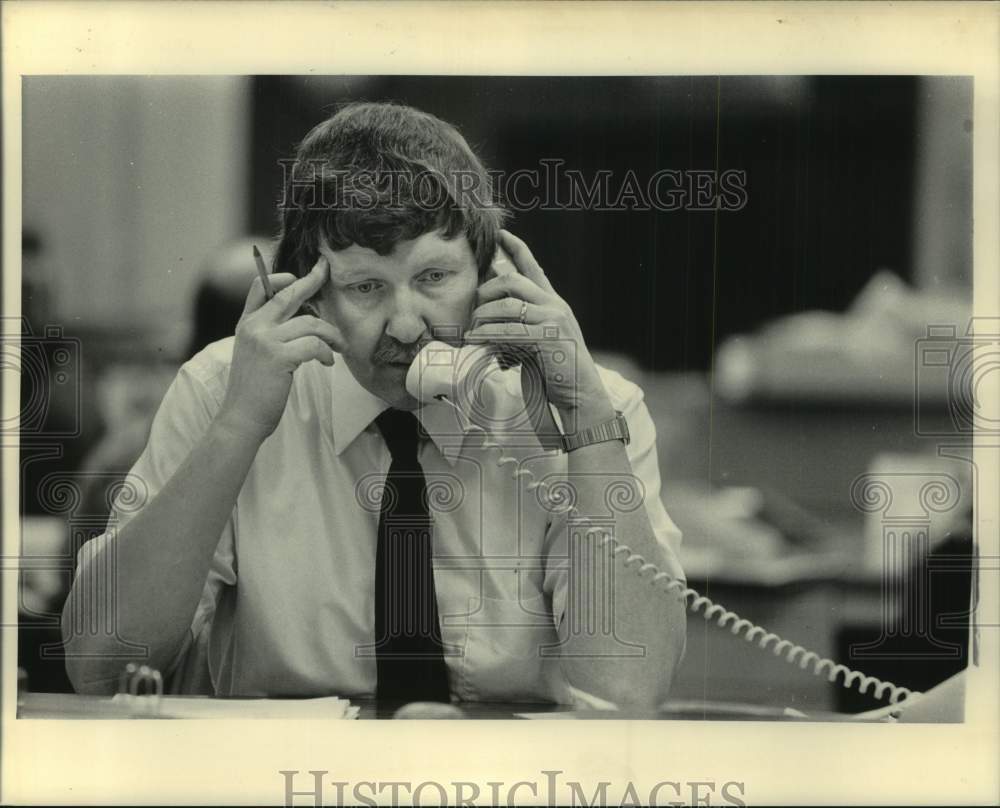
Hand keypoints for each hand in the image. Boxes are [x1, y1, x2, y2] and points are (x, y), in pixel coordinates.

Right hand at [217, 257, 342, 442]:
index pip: (259, 287)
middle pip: (288, 294)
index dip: (282, 276)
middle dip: (312, 280)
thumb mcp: (255, 354)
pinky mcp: (278, 357)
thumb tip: (304, 321)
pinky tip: (328, 363)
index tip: (304, 274)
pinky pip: (314, 345)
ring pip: (310, 323)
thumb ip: (270, 334)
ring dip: (331, 335)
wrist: (241, 418)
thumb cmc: (254, 391)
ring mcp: (265, 340)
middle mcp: (254, 327)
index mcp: (246, 324)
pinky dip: (326, 353)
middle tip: (327, 272)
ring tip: (338, 347)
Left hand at [465, 231, 612, 424]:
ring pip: (508, 305)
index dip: (516, 248)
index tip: (500, 235)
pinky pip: (511, 331)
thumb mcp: (537, 341)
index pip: (533, 268)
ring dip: (484, 316)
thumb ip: (520, 325)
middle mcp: (555, 305)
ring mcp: (554, 320)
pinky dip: (489, 334)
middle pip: (513, 280)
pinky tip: (475, 340)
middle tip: (473, 309)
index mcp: (553, 303)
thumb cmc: (556, 371)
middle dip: (486, 290)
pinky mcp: (549, 338)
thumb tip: (490, 317)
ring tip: (472, 330)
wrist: (581, 394)